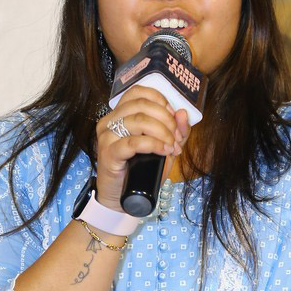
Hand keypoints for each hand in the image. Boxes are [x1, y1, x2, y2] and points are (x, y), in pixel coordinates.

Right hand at [96, 86, 188, 210]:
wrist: (121, 198)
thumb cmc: (141, 171)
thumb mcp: (163, 148)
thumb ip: (175, 131)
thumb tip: (183, 113)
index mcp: (120, 114)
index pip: (138, 92)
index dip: (160, 101)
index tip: (173, 117)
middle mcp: (110, 120)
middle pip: (142, 105)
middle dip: (166, 120)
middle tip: (176, 138)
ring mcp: (107, 136)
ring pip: (138, 120)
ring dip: (162, 132)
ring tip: (172, 147)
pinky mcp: (108, 153)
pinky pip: (133, 142)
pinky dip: (153, 144)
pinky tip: (164, 151)